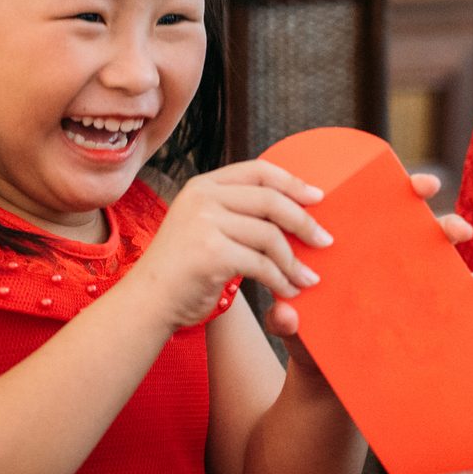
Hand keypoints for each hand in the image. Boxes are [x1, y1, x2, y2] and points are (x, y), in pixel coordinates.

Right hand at [124, 161, 330, 329]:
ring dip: (294, 261)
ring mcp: (204, 224)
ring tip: (308, 279)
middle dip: (304, 222)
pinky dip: (281, 280)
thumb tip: (292, 208)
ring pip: (270, 236)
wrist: (147, 303)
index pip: (257, 171)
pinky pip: (262, 264)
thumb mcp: (204, 227)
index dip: (292, 182)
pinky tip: (288, 292)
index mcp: (202, 186)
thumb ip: (235, 213)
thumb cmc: (182, 270)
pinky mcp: (211, 253)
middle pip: (270, 201)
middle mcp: (202, 198)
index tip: (317, 197)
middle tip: (325, 241)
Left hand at [261, 172, 472, 341]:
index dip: (391, 189)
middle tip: (432, 197)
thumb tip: (285, 313)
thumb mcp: (292, 327)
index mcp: (350, 251)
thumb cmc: (308, 341)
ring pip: (437, 252)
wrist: (323, 381)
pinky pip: (454, 295)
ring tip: (460, 231)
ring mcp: (405, 284)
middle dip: (427, 205)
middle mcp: (382, 260)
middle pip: (411, 224)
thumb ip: (284, 320)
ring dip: (452, 235)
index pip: (371, 210)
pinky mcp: (423, 312)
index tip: (407, 182)